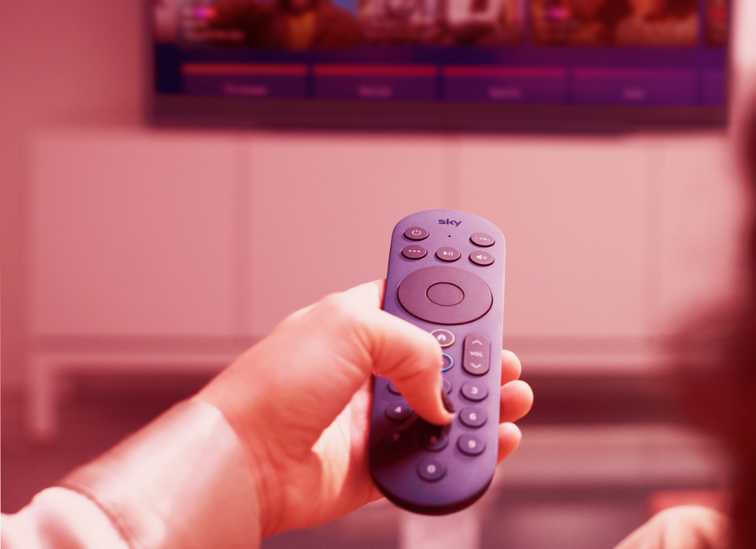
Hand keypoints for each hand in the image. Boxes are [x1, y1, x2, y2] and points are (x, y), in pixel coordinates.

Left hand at [194, 280, 533, 535]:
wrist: (244, 461)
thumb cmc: (272, 387)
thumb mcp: (350, 326)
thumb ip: (415, 344)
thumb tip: (442, 393)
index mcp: (359, 325)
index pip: (417, 301)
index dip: (451, 296)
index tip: (486, 290)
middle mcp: (368, 371)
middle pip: (443, 361)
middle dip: (482, 360)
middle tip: (505, 362)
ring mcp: (372, 420)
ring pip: (446, 414)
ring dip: (484, 408)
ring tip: (510, 403)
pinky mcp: (375, 466)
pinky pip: (433, 461)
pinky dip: (465, 456)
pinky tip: (487, 443)